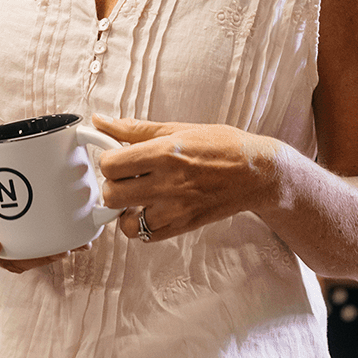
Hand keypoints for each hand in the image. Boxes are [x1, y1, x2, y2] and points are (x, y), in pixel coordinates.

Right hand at [0, 165, 77, 274]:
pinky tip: (76, 241)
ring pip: (26, 259)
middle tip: (52, 251)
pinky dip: (56, 247)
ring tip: (69, 248)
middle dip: (31, 259)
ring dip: (49, 256)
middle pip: (6, 260)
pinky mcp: (24, 240)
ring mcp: (7, 245)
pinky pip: (38, 249)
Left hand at [93, 115, 275, 242]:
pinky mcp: (183, 226)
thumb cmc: (221, 145)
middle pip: (112, 194)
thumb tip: (101, 122)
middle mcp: (169, 183)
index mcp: (165, 153)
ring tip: (135, 195)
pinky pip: (145, 236)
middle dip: (112, 184)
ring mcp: (176, 209)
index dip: (107, 159)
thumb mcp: (177, 128)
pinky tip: (147, 209)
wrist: (256, 172)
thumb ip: (134, 129)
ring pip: (125, 222)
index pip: (110, 164)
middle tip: (124, 176)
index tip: (115, 156)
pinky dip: (140, 225)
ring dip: (124, 209)